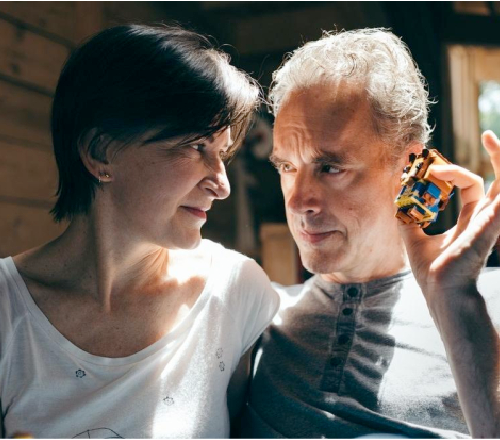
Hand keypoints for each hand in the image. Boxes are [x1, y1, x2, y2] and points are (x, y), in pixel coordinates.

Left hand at [399, 131, 499, 303]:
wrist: (440, 292)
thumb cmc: (432, 270)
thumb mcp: (412, 236)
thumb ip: (407, 215)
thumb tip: (396, 194)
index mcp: (471, 218)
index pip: (469, 183)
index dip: (450, 169)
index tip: (426, 160)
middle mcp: (484, 216)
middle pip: (496, 178)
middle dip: (494, 155)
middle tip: (487, 134)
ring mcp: (491, 220)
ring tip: (490, 137)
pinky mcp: (490, 224)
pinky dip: (497, 175)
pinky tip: (487, 153)